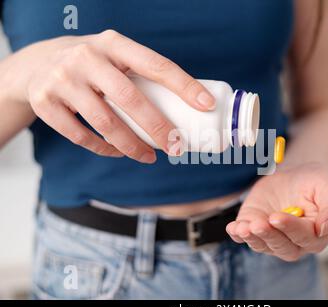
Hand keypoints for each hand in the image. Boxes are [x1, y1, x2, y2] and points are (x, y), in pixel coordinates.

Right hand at [7, 30, 213, 162]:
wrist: (38, 63)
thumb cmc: (94, 66)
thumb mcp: (115, 56)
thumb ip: (141, 74)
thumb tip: (187, 108)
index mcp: (114, 43)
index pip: (156, 65)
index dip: (184, 86)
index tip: (206, 105)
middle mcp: (87, 57)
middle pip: (130, 98)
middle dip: (159, 127)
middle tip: (177, 148)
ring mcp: (62, 79)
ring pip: (105, 123)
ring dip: (132, 146)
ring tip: (150, 157)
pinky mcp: (45, 102)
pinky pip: (80, 136)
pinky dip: (104, 149)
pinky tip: (118, 152)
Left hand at [226, 162, 327, 260]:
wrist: (293, 174)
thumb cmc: (314, 181)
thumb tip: (326, 229)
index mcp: (316, 235)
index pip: (304, 237)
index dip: (290, 228)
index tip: (276, 217)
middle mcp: (294, 242)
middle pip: (282, 247)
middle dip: (269, 236)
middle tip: (258, 224)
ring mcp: (272, 238)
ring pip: (262, 245)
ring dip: (252, 237)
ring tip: (243, 227)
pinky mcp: (254, 228)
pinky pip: (244, 237)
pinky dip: (237, 234)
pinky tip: (233, 228)